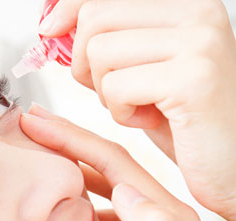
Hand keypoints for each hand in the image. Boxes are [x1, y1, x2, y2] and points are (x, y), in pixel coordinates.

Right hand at [20, 104, 203, 220]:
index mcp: (162, 211)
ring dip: (70, 165)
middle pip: (102, 161)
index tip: (37, 124)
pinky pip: (102, 205)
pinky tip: (68, 198)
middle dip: (66, 139)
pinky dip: (81, 196)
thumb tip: (126, 193)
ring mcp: (142, 220)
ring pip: (100, 181)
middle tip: (35, 123)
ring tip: (45, 152)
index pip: (108, 157)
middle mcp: (153, 209)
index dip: (70, 137)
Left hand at [39, 0, 235, 220]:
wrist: (223, 158)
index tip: (49, 28)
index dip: (69, 7)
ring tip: (137, 105)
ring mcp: (198, 42)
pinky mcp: (193, 79)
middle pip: (95, 18)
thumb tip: (54, 23)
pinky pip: (117, 86)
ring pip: (100, 53)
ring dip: (106, 91)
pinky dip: (121, 112)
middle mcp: (197, 12)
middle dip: (86, 64)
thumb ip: (105, 40)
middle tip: (113, 91)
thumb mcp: (137, 68)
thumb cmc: (176, 115)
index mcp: (184, 4)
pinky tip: (149, 120)